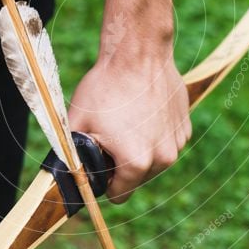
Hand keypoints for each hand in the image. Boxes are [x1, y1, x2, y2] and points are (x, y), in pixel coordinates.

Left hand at [69, 52, 190, 202]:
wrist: (138, 53)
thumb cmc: (106, 86)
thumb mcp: (78, 122)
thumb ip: (71, 154)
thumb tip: (64, 175)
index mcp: (135, 163)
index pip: (118, 195)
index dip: (104, 182)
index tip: (99, 163)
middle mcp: (162, 158)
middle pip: (137, 179)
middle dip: (122, 164)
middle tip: (111, 136)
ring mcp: (177, 142)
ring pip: (153, 160)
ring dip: (141, 149)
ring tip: (127, 121)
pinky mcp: (184, 127)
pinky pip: (165, 142)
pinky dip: (155, 134)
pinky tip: (143, 112)